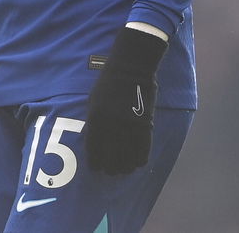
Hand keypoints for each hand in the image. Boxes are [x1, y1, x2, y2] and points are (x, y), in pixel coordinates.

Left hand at [85, 27, 167, 173]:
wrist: (131, 68)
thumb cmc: (108, 84)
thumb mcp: (93, 102)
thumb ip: (93, 124)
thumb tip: (94, 145)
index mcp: (96, 119)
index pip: (93, 151)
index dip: (95, 163)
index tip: (96, 169)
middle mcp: (112, 126)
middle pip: (110, 160)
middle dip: (109, 169)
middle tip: (110, 171)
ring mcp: (129, 126)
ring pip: (127, 160)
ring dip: (125, 168)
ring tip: (123, 169)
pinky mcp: (145, 125)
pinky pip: (143, 152)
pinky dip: (139, 161)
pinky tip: (136, 162)